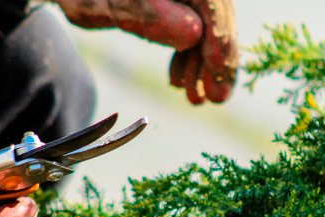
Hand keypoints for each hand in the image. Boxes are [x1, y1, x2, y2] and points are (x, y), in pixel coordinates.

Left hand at [56, 0, 238, 103]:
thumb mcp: (103, 4)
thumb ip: (145, 15)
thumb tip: (194, 34)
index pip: (212, 3)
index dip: (220, 39)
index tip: (219, 72)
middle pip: (215, 14)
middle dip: (215, 58)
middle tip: (215, 98)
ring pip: (205, 22)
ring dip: (201, 62)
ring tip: (194, 97)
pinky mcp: (174, 2)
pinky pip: (190, 23)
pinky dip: (187, 52)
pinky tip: (177, 79)